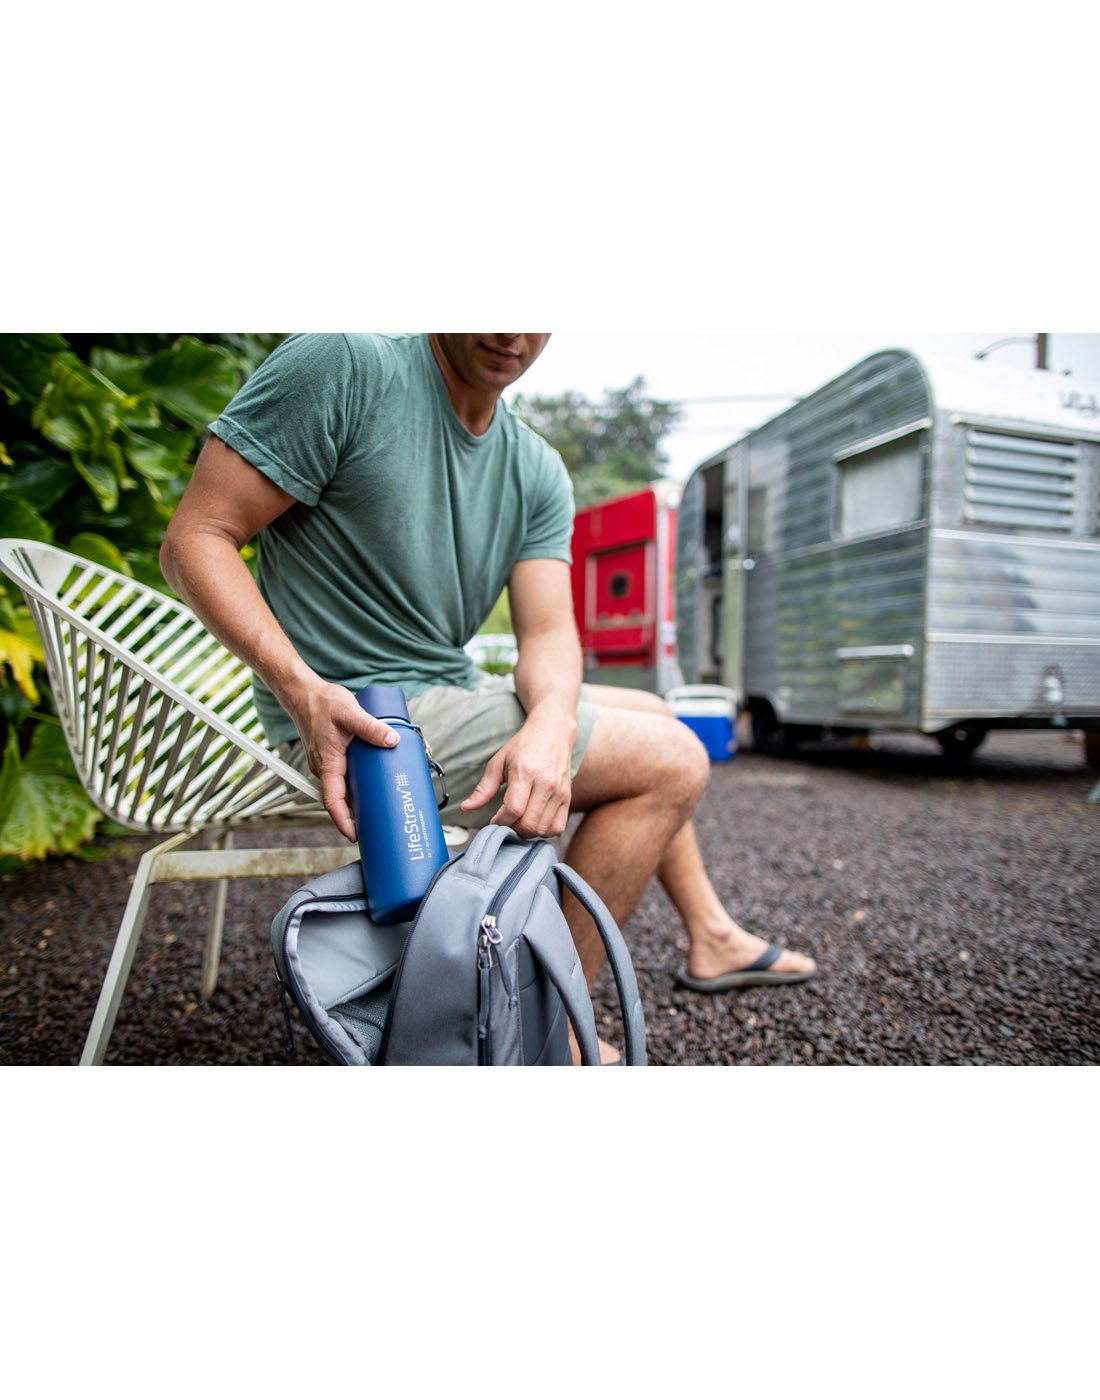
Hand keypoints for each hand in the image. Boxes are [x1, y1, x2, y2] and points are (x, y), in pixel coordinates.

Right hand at [285, 679, 399, 841]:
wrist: (305, 693)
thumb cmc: (322, 703)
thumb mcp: (350, 713)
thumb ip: (372, 727)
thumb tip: (392, 741)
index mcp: (328, 763)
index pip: (333, 800)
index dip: (343, 821)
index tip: (354, 835)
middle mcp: (325, 768)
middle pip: (340, 800)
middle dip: (356, 816)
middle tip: (377, 826)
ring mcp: (327, 764)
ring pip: (342, 789)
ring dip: (357, 801)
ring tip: (379, 809)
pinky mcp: (331, 757)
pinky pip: (343, 777)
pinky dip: (356, 786)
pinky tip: (372, 785)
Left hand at [461, 710, 574, 838]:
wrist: (553, 731)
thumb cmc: (524, 746)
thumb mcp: (498, 762)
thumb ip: (484, 788)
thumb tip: (466, 807)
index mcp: (525, 773)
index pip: (513, 809)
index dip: (500, 821)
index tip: (493, 820)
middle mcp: (546, 784)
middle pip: (528, 823)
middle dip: (512, 829)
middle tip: (505, 822)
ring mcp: (559, 792)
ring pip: (543, 829)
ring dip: (527, 832)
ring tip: (517, 822)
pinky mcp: (567, 797)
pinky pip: (558, 827)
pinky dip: (544, 832)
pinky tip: (533, 822)